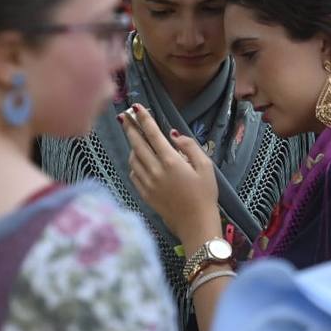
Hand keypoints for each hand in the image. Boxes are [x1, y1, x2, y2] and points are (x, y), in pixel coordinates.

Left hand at [120, 104, 220, 242]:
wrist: (195, 223)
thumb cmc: (205, 194)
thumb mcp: (206, 166)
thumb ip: (190, 146)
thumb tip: (174, 135)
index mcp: (171, 161)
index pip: (153, 134)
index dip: (143, 119)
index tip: (136, 107)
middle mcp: (155, 170)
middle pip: (137, 144)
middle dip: (130, 127)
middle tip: (125, 116)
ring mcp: (147, 183)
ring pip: (133, 158)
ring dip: (132, 146)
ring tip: (135, 138)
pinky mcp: (144, 194)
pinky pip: (133, 173)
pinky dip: (134, 163)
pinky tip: (138, 160)